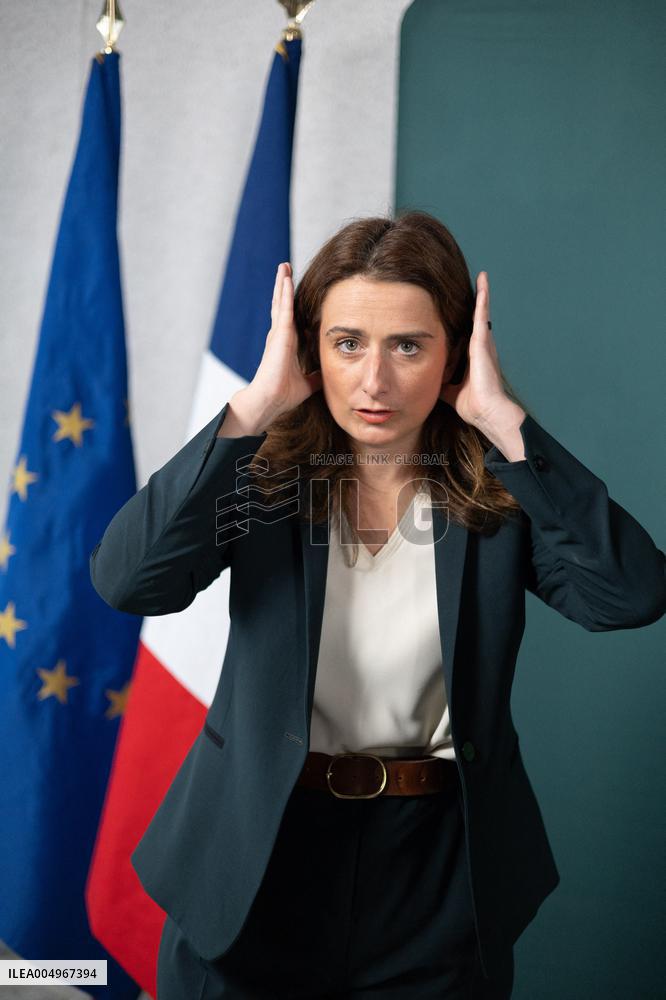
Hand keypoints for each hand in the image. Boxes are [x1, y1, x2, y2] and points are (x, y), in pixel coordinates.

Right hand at [246, 262, 322, 419]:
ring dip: (283, 284)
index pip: (289, 318)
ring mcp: (278, 333)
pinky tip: (286, 278)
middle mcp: (280, 336)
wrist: (270, 400)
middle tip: (285, 270)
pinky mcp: (279, 333)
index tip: (293, 291)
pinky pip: (284, 307)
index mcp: (286, 344)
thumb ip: (315, 376)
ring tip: (284, 266)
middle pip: (282, 305)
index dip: (290, 303)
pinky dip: (285, 292)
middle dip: (284, 288)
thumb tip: (325, 375)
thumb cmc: (283, 394)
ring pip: (281, 302)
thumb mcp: (307, 383)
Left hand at [439, 271, 511, 428]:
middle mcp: (481, 347)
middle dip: (476, 301)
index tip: (461, 306)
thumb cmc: (473, 404)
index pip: (467, 333)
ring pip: (481, 313)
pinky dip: (482, 299)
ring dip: (481, 295)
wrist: (487, 412)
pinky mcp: (483, 342)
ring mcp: (483, 343)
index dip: (465, 319)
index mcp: (473, 357)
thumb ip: (441, 382)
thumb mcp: (449, 390)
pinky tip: (482, 285)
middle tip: (477, 281)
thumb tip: (428, 380)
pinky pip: (482, 315)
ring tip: (482, 277)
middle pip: (476, 319)